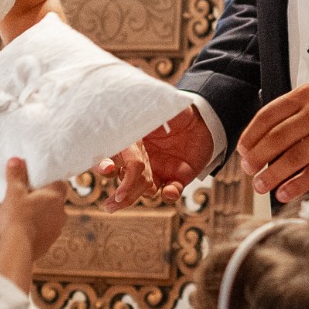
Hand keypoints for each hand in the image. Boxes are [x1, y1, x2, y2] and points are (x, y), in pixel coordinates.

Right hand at [0, 157, 68, 261]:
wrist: (19, 249)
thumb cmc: (18, 218)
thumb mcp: (14, 192)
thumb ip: (16, 175)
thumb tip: (16, 161)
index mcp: (56, 196)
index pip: (59, 182)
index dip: (46, 182)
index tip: (34, 182)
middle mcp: (61, 212)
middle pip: (51, 199)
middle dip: (37, 199)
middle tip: (21, 199)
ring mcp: (57, 228)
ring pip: (47, 216)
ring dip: (36, 214)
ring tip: (18, 216)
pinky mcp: (50, 241)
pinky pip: (43, 230)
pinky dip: (34, 228)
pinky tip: (21, 229)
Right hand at [97, 106, 212, 211]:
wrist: (202, 120)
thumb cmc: (175, 111)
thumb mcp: (157, 107)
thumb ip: (144, 111)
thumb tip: (128, 107)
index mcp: (131, 143)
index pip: (113, 155)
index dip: (105, 163)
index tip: (107, 167)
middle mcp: (140, 161)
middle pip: (123, 179)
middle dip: (118, 191)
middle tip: (115, 200)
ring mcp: (157, 172)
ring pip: (142, 190)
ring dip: (138, 196)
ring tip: (139, 196)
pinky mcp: (176, 179)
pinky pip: (170, 191)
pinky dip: (170, 193)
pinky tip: (170, 191)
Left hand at [238, 83, 308, 203]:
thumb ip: (290, 113)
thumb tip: (259, 142)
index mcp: (305, 96)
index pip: (268, 115)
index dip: (250, 135)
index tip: (242, 149)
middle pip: (277, 138)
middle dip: (257, 157)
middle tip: (247, 169)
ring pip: (294, 157)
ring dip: (272, 174)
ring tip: (260, 185)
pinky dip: (296, 185)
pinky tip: (284, 193)